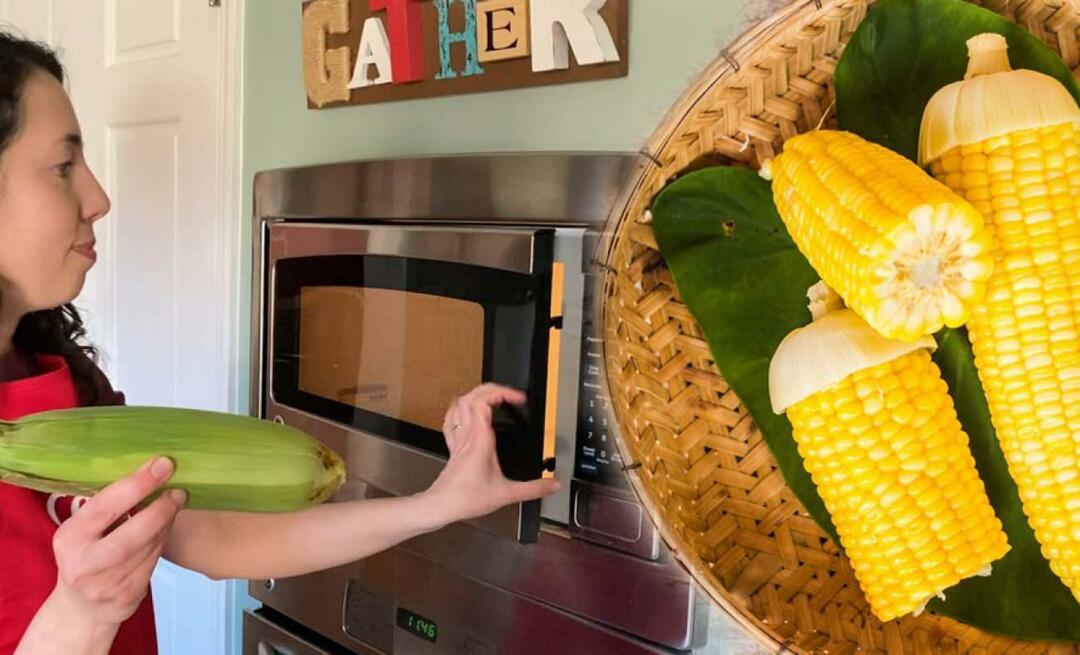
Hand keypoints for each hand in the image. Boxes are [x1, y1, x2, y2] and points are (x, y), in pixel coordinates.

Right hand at [50, 456, 185, 627]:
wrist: (82, 608)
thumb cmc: (87, 554)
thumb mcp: (83, 530)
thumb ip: (106, 506)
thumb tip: (149, 468)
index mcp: (70, 538)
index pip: (104, 507)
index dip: (137, 484)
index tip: (163, 464)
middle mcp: (85, 563)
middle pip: (131, 535)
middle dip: (160, 510)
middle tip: (179, 491)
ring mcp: (107, 583)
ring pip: (149, 546)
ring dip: (166, 522)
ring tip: (175, 502)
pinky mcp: (129, 594)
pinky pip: (154, 559)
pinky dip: (164, 539)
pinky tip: (167, 525)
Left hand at [424, 384, 559, 524]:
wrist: (442, 505)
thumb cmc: (466, 498)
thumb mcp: (506, 494)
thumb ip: (533, 489)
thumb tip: (552, 484)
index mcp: (480, 439)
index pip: (485, 402)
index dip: (503, 393)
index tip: (519, 398)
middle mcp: (468, 435)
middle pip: (471, 396)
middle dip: (490, 388)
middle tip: (508, 393)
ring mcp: (458, 439)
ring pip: (459, 405)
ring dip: (474, 395)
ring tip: (490, 396)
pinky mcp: (453, 447)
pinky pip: (451, 420)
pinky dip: (459, 410)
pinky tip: (465, 411)